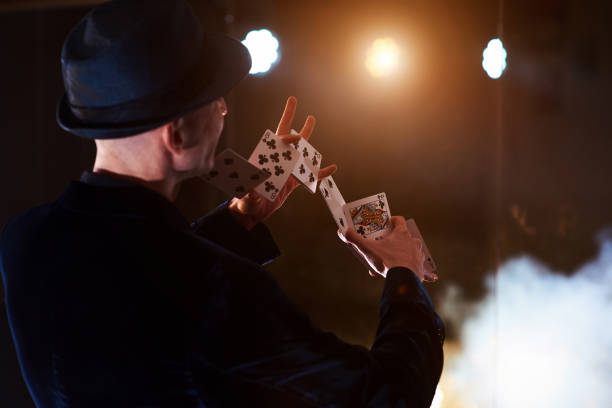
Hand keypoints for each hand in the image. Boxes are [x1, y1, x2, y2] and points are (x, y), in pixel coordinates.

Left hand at [229, 96, 336, 229]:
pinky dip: (321, 173)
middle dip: (288, 118)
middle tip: (293, 100)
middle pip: (285, 138)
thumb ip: (250, 195)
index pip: (277, 144)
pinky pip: (309, 176)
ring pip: (299, 152)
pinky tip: (332, 168)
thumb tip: (252, 189)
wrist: (252, 214)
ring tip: (311, 119)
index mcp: (264, 161)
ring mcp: (285, 170)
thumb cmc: (245, 204)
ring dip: (306, 138)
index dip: (287, 139)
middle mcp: (275, 162)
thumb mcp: (246, 200)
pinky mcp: (292, 182)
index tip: (297, 138)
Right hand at [339, 216, 438, 282]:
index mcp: (401, 234)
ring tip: (392, 263)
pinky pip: (421, 267)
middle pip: (405, 236)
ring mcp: (418, 255)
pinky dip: (417, 270)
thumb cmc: (387, 261)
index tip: (386, 223)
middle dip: (395, 241)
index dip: (392, 220)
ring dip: (404, 254)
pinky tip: (418, 275)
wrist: (403, 279)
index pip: (399, 220)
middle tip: (385, 247)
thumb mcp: (367, 249)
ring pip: (412, 251)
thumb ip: (354, 239)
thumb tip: (342, 231)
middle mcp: (412, 242)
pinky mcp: (421, 267)